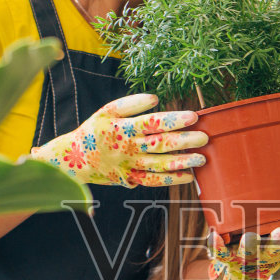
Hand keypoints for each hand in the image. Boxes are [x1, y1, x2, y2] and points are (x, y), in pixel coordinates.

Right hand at [30, 93, 205, 186]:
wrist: (74, 158)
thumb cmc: (95, 129)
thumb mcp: (106, 111)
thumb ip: (130, 103)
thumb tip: (155, 99)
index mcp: (122, 128)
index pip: (152, 123)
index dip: (173, 120)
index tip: (193, 116)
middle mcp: (127, 148)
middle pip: (159, 145)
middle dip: (183, 142)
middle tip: (204, 138)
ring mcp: (129, 165)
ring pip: (158, 165)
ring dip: (181, 162)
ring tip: (201, 158)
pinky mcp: (130, 179)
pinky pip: (152, 181)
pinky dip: (170, 179)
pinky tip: (188, 176)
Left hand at [209, 224, 279, 279]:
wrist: (236, 279)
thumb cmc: (258, 253)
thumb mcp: (274, 245)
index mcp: (277, 253)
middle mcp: (262, 259)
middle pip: (271, 252)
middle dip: (276, 242)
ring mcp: (244, 261)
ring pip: (247, 255)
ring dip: (249, 246)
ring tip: (249, 238)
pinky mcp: (226, 261)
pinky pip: (220, 254)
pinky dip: (217, 246)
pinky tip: (214, 236)